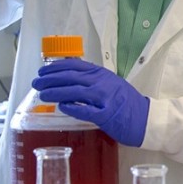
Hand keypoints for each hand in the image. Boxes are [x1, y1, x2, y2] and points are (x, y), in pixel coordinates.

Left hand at [34, 58, 148, 146]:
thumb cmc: (127, 103)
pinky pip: (85, 110)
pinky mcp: (106, 115)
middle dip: (50, 79)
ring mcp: (104, 99)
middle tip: (36, 83)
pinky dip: (72, 107)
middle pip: (71, 77)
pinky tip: (61, 107)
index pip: (75, 65)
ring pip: (75, 92)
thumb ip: (92, 80)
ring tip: (43, 95)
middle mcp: (102, 83)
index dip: (56, 67)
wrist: (146, 118)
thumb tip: (69, 77)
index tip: (42, 71)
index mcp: (102, 74)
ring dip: (56, 92)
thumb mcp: (111, 84)